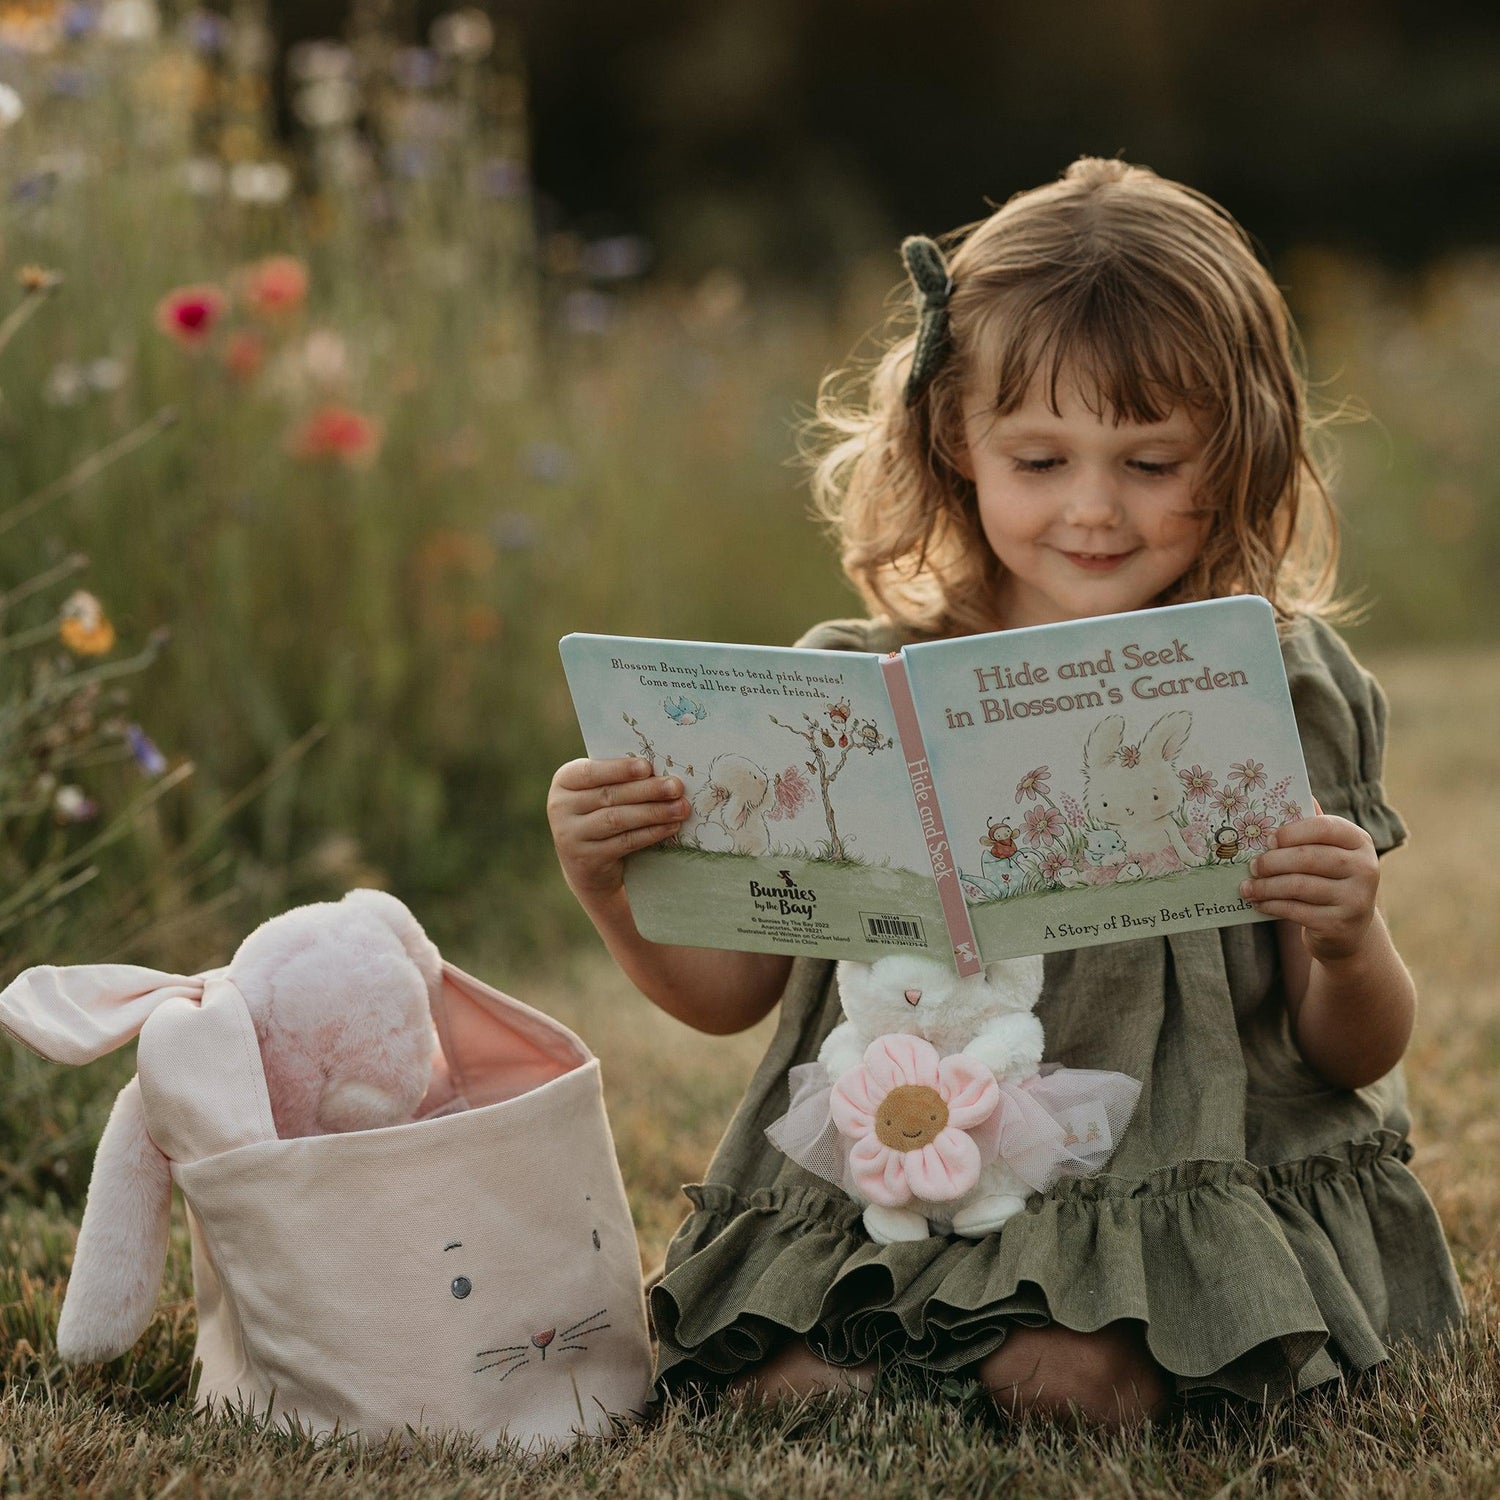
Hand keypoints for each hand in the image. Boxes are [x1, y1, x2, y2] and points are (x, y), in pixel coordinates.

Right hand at [547, 756, 690, 902]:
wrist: (587, 864)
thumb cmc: (600, 814)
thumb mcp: (600, 793)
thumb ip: (620, 780)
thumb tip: (662, 771)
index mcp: (564, 781)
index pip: (590, 772)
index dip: (619, 769)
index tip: (647, 767)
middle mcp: (560, 807)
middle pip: (609, 796)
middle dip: (647, 790)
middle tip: (676, 787)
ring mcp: (570, 836)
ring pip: (617, 820)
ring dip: (653, 813)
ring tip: (680, 808)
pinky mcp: (586, 860)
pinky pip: (624, 842)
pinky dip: (650, 833)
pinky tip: (670, 827)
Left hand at [1239, 802, 1378, 964]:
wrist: (1347, 930)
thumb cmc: (1328, 880)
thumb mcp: (1327, 852)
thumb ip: (1311, 827)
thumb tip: (1291, 790)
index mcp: (1360, 842)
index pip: (1325, 827)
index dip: (1293, 831)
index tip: (1268, 839)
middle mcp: (1366, 868)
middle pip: (1309, 858)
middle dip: (1273, 861)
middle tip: (1252, 865)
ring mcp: (1356, 899)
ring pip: (1299, 886)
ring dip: (1266, 886)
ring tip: (1247, 887)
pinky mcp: (1340, 924)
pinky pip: (1297, 911)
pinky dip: (1272, 905)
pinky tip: (1259, 902)